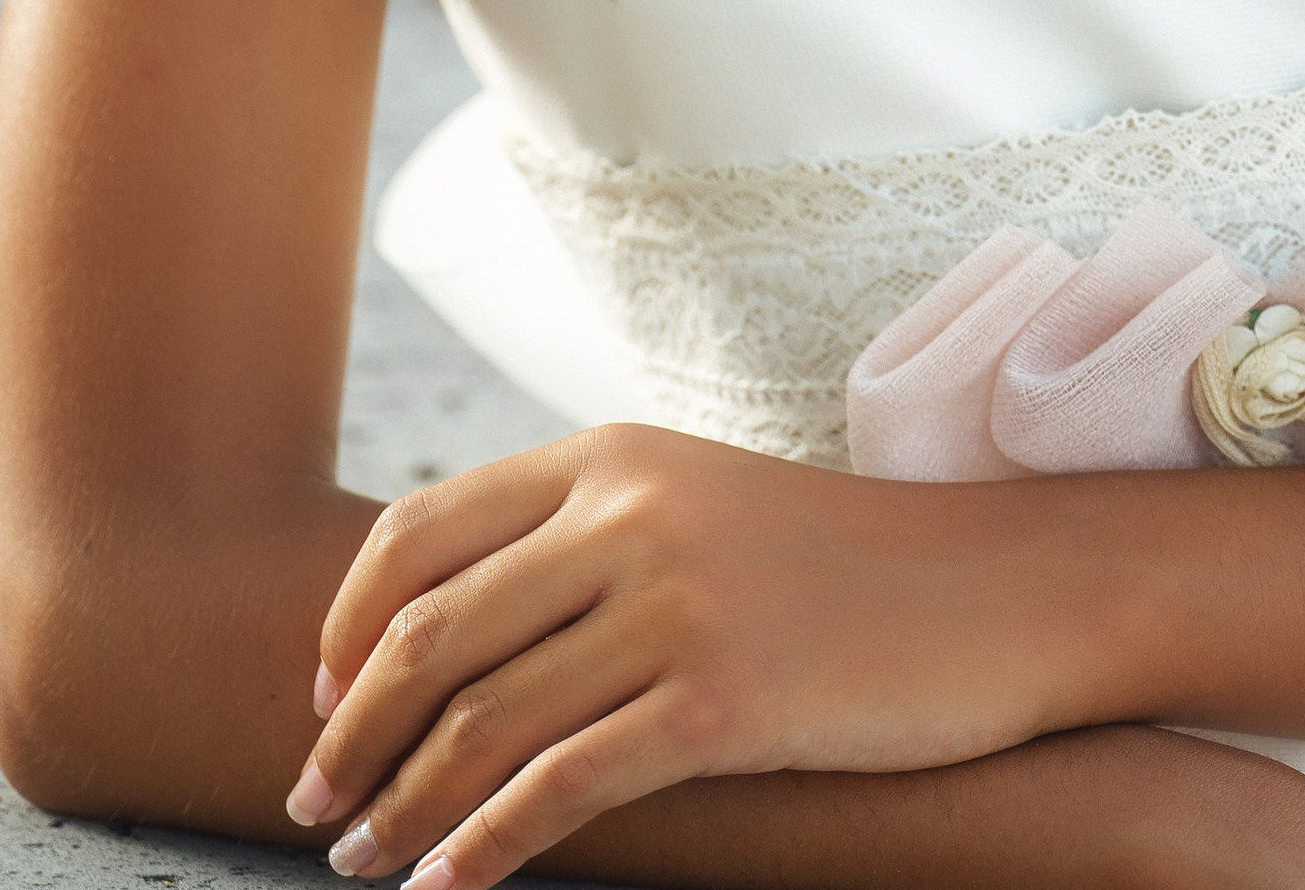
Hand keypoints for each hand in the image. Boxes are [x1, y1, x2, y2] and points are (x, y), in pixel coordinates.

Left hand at [284, 421, 1109, 886]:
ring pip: (484, 721)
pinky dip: (484, 845)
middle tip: (315, 802)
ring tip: (362, 857)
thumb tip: (451, 629)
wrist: (989, 590)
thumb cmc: (834, 567)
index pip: (421, 533)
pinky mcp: (721, 700)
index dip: (347, 626)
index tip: (322, 702)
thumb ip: (584, 537)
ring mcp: (675, 605)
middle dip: (352, 733)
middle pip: (433, 633)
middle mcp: (629, 514)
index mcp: (611, 457)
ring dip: (402, 805)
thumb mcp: (696, 506)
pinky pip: (564, 786)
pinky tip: (448, 886)